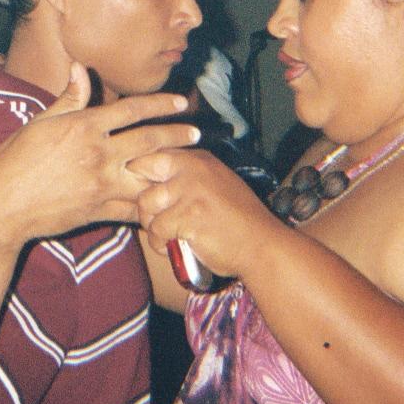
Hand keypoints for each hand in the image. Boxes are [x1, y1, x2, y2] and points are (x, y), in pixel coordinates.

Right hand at [0, 63, 198, 250]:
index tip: (181, 101)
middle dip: (177, 134)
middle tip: (197, 133)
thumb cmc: (15, 161)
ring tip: (190, 165)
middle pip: (149, 140)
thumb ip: (68, 98)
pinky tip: (168, 202)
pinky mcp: (100, 210)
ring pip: (149, 174)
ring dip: (173, 169)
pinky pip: (135, 208)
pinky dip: (153, 204)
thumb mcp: (39, 123)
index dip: (160, 103)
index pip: (131, 109)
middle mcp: (98, 153)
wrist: (3, 206)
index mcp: (84, 127)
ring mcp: (102, 184)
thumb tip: (79, 67)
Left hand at [131, 147, 283, 278]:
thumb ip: (188, 176)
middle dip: (144, 202)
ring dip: (152, 226)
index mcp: (198, 159)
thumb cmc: (238, 221)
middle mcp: (192, 168)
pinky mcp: (188, 216)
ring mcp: (190, 191)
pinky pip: (157, 230)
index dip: (141, 175)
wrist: (262, 246)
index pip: (153, 155)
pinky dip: (161, 244)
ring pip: (146, 205)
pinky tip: (174, 248)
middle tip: (156, 219)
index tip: (148, 195)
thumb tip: (150, 178)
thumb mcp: (216, 183)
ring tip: (167, 236)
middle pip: (142, 178)